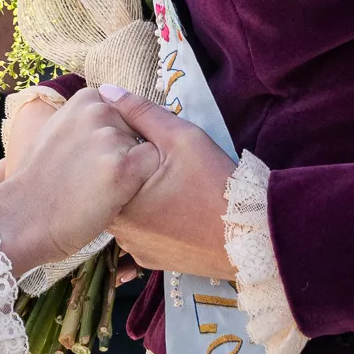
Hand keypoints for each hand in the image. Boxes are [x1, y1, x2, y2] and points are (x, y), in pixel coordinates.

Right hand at [0, 88, 156, 273]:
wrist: (25, 217)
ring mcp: (112, 138)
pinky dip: (139, 184)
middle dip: (126, 151)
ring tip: (100, 187)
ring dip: (132, 169)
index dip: (114, 139)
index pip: (124, 112)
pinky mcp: (124, 168)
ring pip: (146, 150)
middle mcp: (100, 111)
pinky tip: (112, 195)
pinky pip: (151, 169)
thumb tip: (112, 105)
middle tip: (95, 175)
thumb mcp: (56, 130)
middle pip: (137, 130)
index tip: (93, 157)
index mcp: (86, 98)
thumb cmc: (40, 181)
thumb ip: (84, 117)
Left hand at [93, 87, 241, 279]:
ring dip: (140, 200)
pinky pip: (142, 234)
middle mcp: (120, 230)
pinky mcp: (151, 261)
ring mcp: (135, 249)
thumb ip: (142, 112)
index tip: (148, 146)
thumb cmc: (215, 184)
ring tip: (171, 188)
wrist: (249, 237)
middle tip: (164, 166)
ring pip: (127, 214)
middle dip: (131, 175)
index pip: (103, 166)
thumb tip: (107, 91)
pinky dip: (153, 222)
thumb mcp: (181, 137)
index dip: (123, 150)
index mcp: (120, 198)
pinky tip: (175, 211)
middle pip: (113, 191)